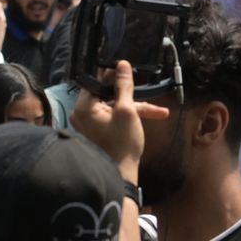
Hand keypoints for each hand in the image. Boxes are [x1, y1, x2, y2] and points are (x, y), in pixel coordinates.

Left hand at [70, 61, 169, 181]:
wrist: (120, 176)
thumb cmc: (122, 142)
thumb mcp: (126, 110)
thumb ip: (124, 86)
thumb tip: (122, 64)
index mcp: (83, 107)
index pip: (96, 81)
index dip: (112, 74)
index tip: (127, 68)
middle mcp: (81, 114)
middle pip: (106, 94)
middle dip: (129, 93)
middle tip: (145, 89)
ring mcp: (88, 125)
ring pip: (112, 107)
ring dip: (134, 108)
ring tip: (159, 112)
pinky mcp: (96, 133)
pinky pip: (111, 118)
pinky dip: (127, 117)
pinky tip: (149, 118)